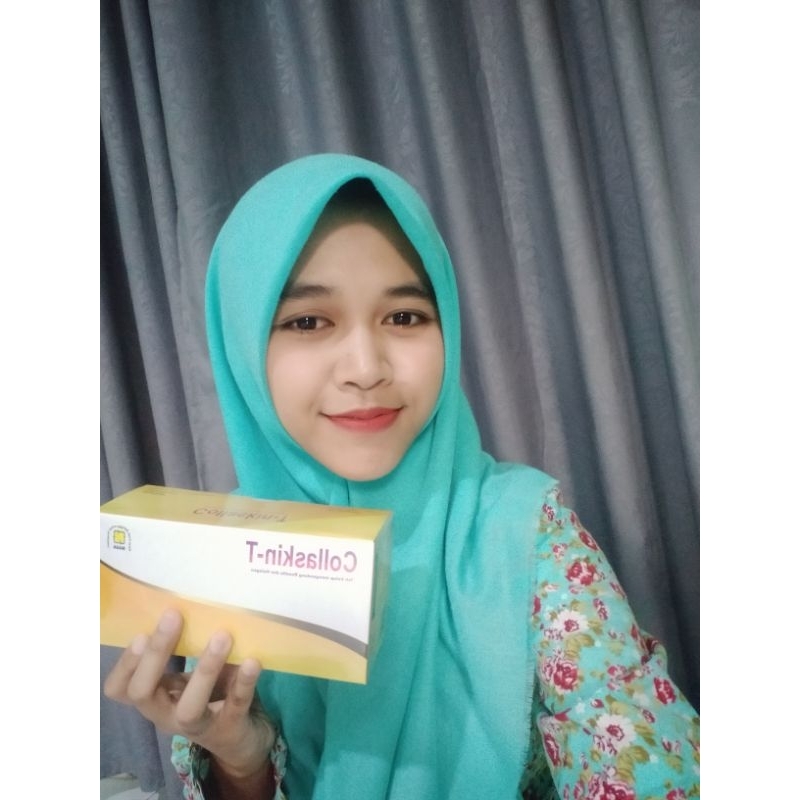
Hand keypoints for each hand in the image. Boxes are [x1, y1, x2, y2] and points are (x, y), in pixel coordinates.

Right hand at [103, 609, 275, 780]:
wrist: (241, 738)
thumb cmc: (208, 695)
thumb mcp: (189, 675)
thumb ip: (185, 647)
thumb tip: (191, 600)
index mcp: (154, 698)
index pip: (120, 689)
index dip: (124, 664)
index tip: (139, 633)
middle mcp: (166, 715)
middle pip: (144, 693)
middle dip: (156, 654)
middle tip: (173, 616)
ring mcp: (198, 725)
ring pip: (189, 706)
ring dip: (204, 669)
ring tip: (221, 636)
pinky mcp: (230, 727)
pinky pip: (235, 705)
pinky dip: (243, 682)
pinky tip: (251, 661)